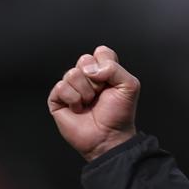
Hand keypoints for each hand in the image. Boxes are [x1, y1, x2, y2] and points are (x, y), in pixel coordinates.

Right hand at [48, 46, 138, 161]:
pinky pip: (61, 87)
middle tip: (99, 94)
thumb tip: (91, 69)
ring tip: (89, 103)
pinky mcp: (58, 98)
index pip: (101, 52)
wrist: (109, 137)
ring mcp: (71, 86)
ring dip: (85, 92)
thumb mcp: (130, 86)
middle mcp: (86, 76)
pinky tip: (78, 109)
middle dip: (95, 80)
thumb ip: (115, 68)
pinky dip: (73, 100)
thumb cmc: (119, 115)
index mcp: (103, 70)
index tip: (111, 82)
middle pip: (84, 59)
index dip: (106, 65)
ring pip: (72, 73)